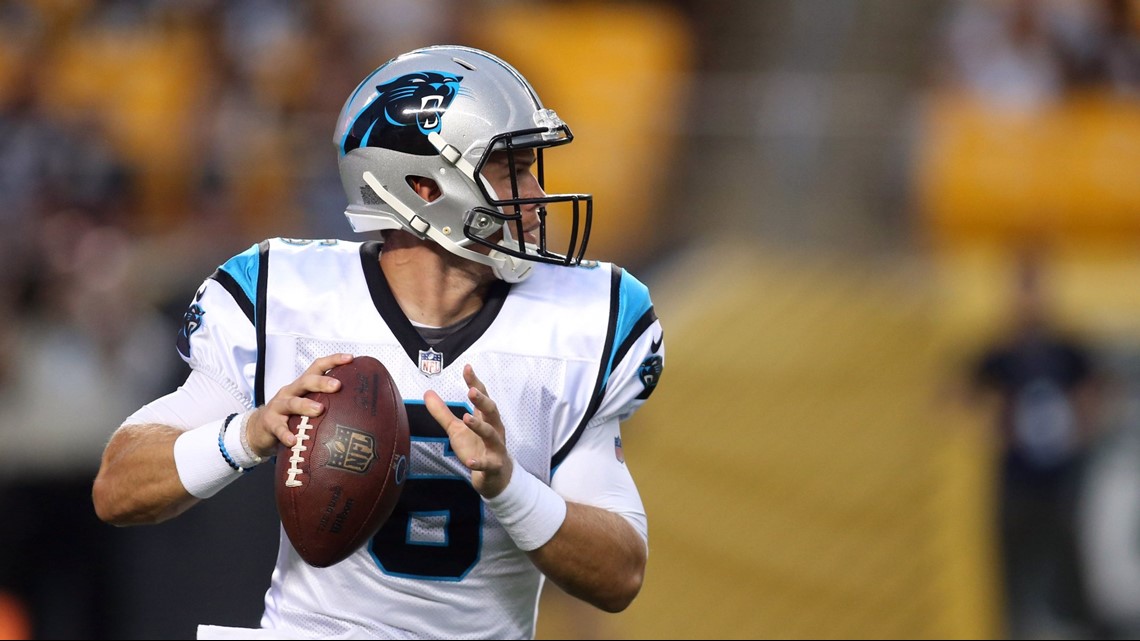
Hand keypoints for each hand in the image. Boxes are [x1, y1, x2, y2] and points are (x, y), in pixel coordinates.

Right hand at [245, 353, 353, 456]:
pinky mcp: (270, 424)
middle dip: (322, 382)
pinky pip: (278, 428)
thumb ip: (325, 402)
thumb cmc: (290, 415)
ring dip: (305, 405)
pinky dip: (285, 434)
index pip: (317, 367)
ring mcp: (278, 407)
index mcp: (302, 385)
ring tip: (319, 410)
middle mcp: (290, 392)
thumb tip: (358, 406)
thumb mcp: (306, 404)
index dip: (333, 360)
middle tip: (337, 386)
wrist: (259, 429)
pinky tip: (293, 440)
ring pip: (292, 403)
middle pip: (306, 381)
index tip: (350, 358)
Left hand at [424, 364, 512, 497]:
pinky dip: (479, 462)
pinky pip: (487, 463)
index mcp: (485, 417)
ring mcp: (495, 447)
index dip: (475, 382)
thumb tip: (427, 392)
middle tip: (471, 391)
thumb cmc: (476, 446)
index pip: (482, 396)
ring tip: (467, 418)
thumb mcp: (456, 429)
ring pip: (491, 434)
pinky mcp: (494, 464)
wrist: (493, 475)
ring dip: (480, 426)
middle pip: (491, 411)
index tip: (467, 368)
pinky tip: (470, 461)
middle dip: (482, 401)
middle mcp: (494, 428)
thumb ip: (442, 412)